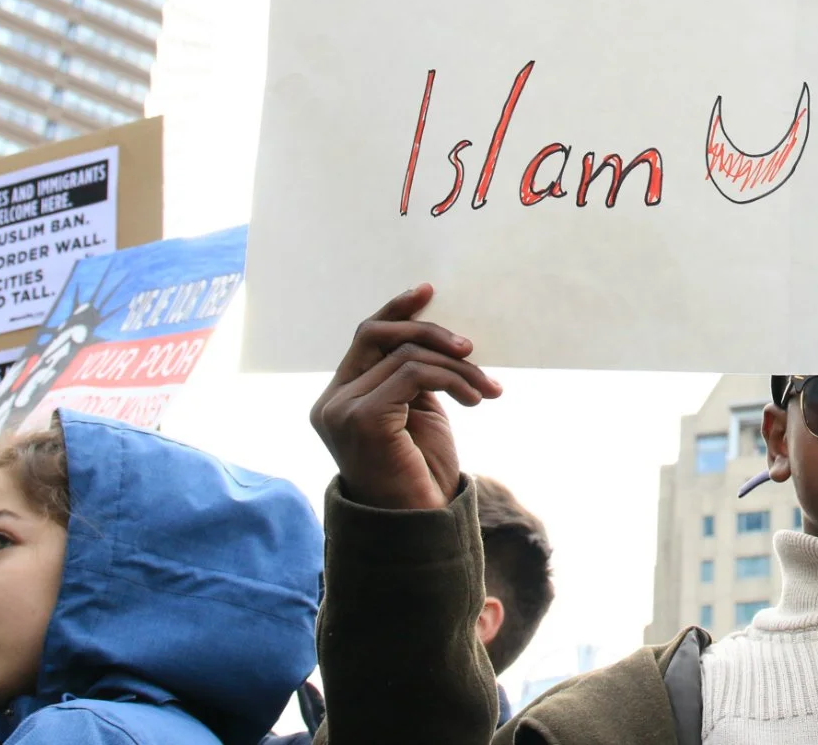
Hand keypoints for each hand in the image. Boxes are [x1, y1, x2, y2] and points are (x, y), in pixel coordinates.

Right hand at [309, 285, 502, 510]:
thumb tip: (436, 330)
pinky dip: (453, 380)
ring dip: (458, 367)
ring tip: (486, 390)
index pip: (366, 337)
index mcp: (340, 396)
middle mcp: (331, 401)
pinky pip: (414, 374)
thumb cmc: (421, 472)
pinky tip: (476, 400)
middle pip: (378, 335)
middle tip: (472, 349)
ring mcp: (341, 410)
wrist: (419, 527)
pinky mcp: (361, 420)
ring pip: (406, 354)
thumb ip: (413, 374)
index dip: (396, 310)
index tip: (428, 291)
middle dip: (431, 332)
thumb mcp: (418, 412)